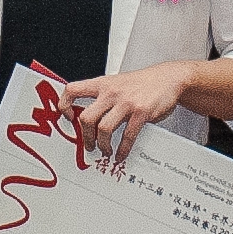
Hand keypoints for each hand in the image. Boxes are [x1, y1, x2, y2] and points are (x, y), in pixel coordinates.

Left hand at [65, 63, 193, 164]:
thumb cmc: (141, 83)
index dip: (64, 105)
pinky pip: (127, 136)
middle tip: (89, 145)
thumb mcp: (117, 83)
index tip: (68, 118)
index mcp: (102, 84)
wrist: (168, 78)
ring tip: (105, 151)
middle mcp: (111, 92)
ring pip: (103, 129)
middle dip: (86, 137)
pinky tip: (121, 154)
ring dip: (102, 145)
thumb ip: (102, 97)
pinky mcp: (141, 112)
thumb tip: (87, 120)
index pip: (72, 90)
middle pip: (86, 117)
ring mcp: (126, 102)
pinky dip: (122, 149)